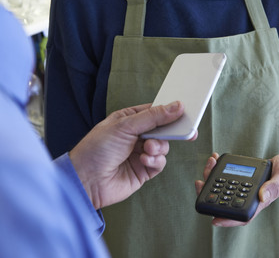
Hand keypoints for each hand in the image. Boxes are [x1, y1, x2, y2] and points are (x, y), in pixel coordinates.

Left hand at [69, 101, 184, 209]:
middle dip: (169, 131)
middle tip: (183, 130)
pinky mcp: (143, 170)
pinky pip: (159, 163)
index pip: (155, 111)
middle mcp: (136, 135)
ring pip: (163, 146)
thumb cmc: (97, 148)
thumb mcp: (125, 126)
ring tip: (148, 149)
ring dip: (159, 147)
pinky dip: (155, 161)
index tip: (184, 111)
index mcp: (129, 119)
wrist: (85, 181)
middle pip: (162, 129)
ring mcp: (140, 153)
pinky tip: (144, 160)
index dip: (169, 111)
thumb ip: (153, 117)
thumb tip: (176, 106)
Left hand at [195, 152, 278, 226]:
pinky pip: (227, 176)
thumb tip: (261, 197)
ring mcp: (244, 187)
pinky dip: (218, 169)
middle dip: (211, 193)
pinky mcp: (242, 178)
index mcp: (259, 202)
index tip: (213, 219)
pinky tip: (215, 159)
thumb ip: (274, 186)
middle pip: (226, 201)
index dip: (227, 219)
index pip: (241, 215)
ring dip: (212, 178)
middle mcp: (249, 196)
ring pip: (223, 187)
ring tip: (209, 164)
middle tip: (200, 181)